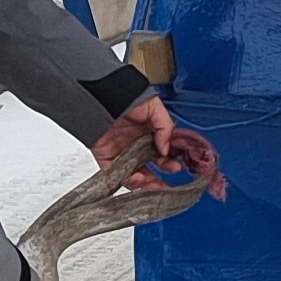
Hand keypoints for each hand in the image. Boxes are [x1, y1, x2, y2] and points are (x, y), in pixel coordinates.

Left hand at [100, 91, 225, 198]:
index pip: (161, 156)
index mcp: (147, 135)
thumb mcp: (155, 108)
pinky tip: (136, 178)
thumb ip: (165, 128)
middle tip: (166, 186)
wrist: (104, 94)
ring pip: (133, 176)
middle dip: (158, 181)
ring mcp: (120, 152)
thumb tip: (167, 149)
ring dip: (143, 184)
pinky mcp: (105, 157)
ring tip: (151, 183)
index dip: (168, 163)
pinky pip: (114, 174)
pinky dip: (124, 180)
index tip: (176, 167)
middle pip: (148, 170)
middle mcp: (134, 145)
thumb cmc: (127, 96)